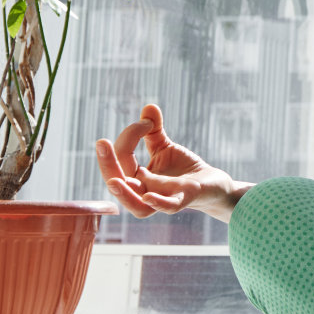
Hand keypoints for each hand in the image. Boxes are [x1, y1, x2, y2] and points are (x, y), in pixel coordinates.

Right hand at [94, 103, 236, 219]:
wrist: (212, 183)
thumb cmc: (183, 169)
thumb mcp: (164, 148)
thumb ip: (153, 131)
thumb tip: (148, 107)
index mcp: (138, 177)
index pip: (123, 158)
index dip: (130, 135)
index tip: (147, 122)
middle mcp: (146, 191)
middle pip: (119, 184)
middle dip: (108, 164)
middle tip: (101, 143)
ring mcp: (165, 197)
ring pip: (138, 206)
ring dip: (124, 194)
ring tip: (113, 181)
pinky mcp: (186, 199)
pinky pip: (169, 207)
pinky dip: (159, 203)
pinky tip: (150, 196)